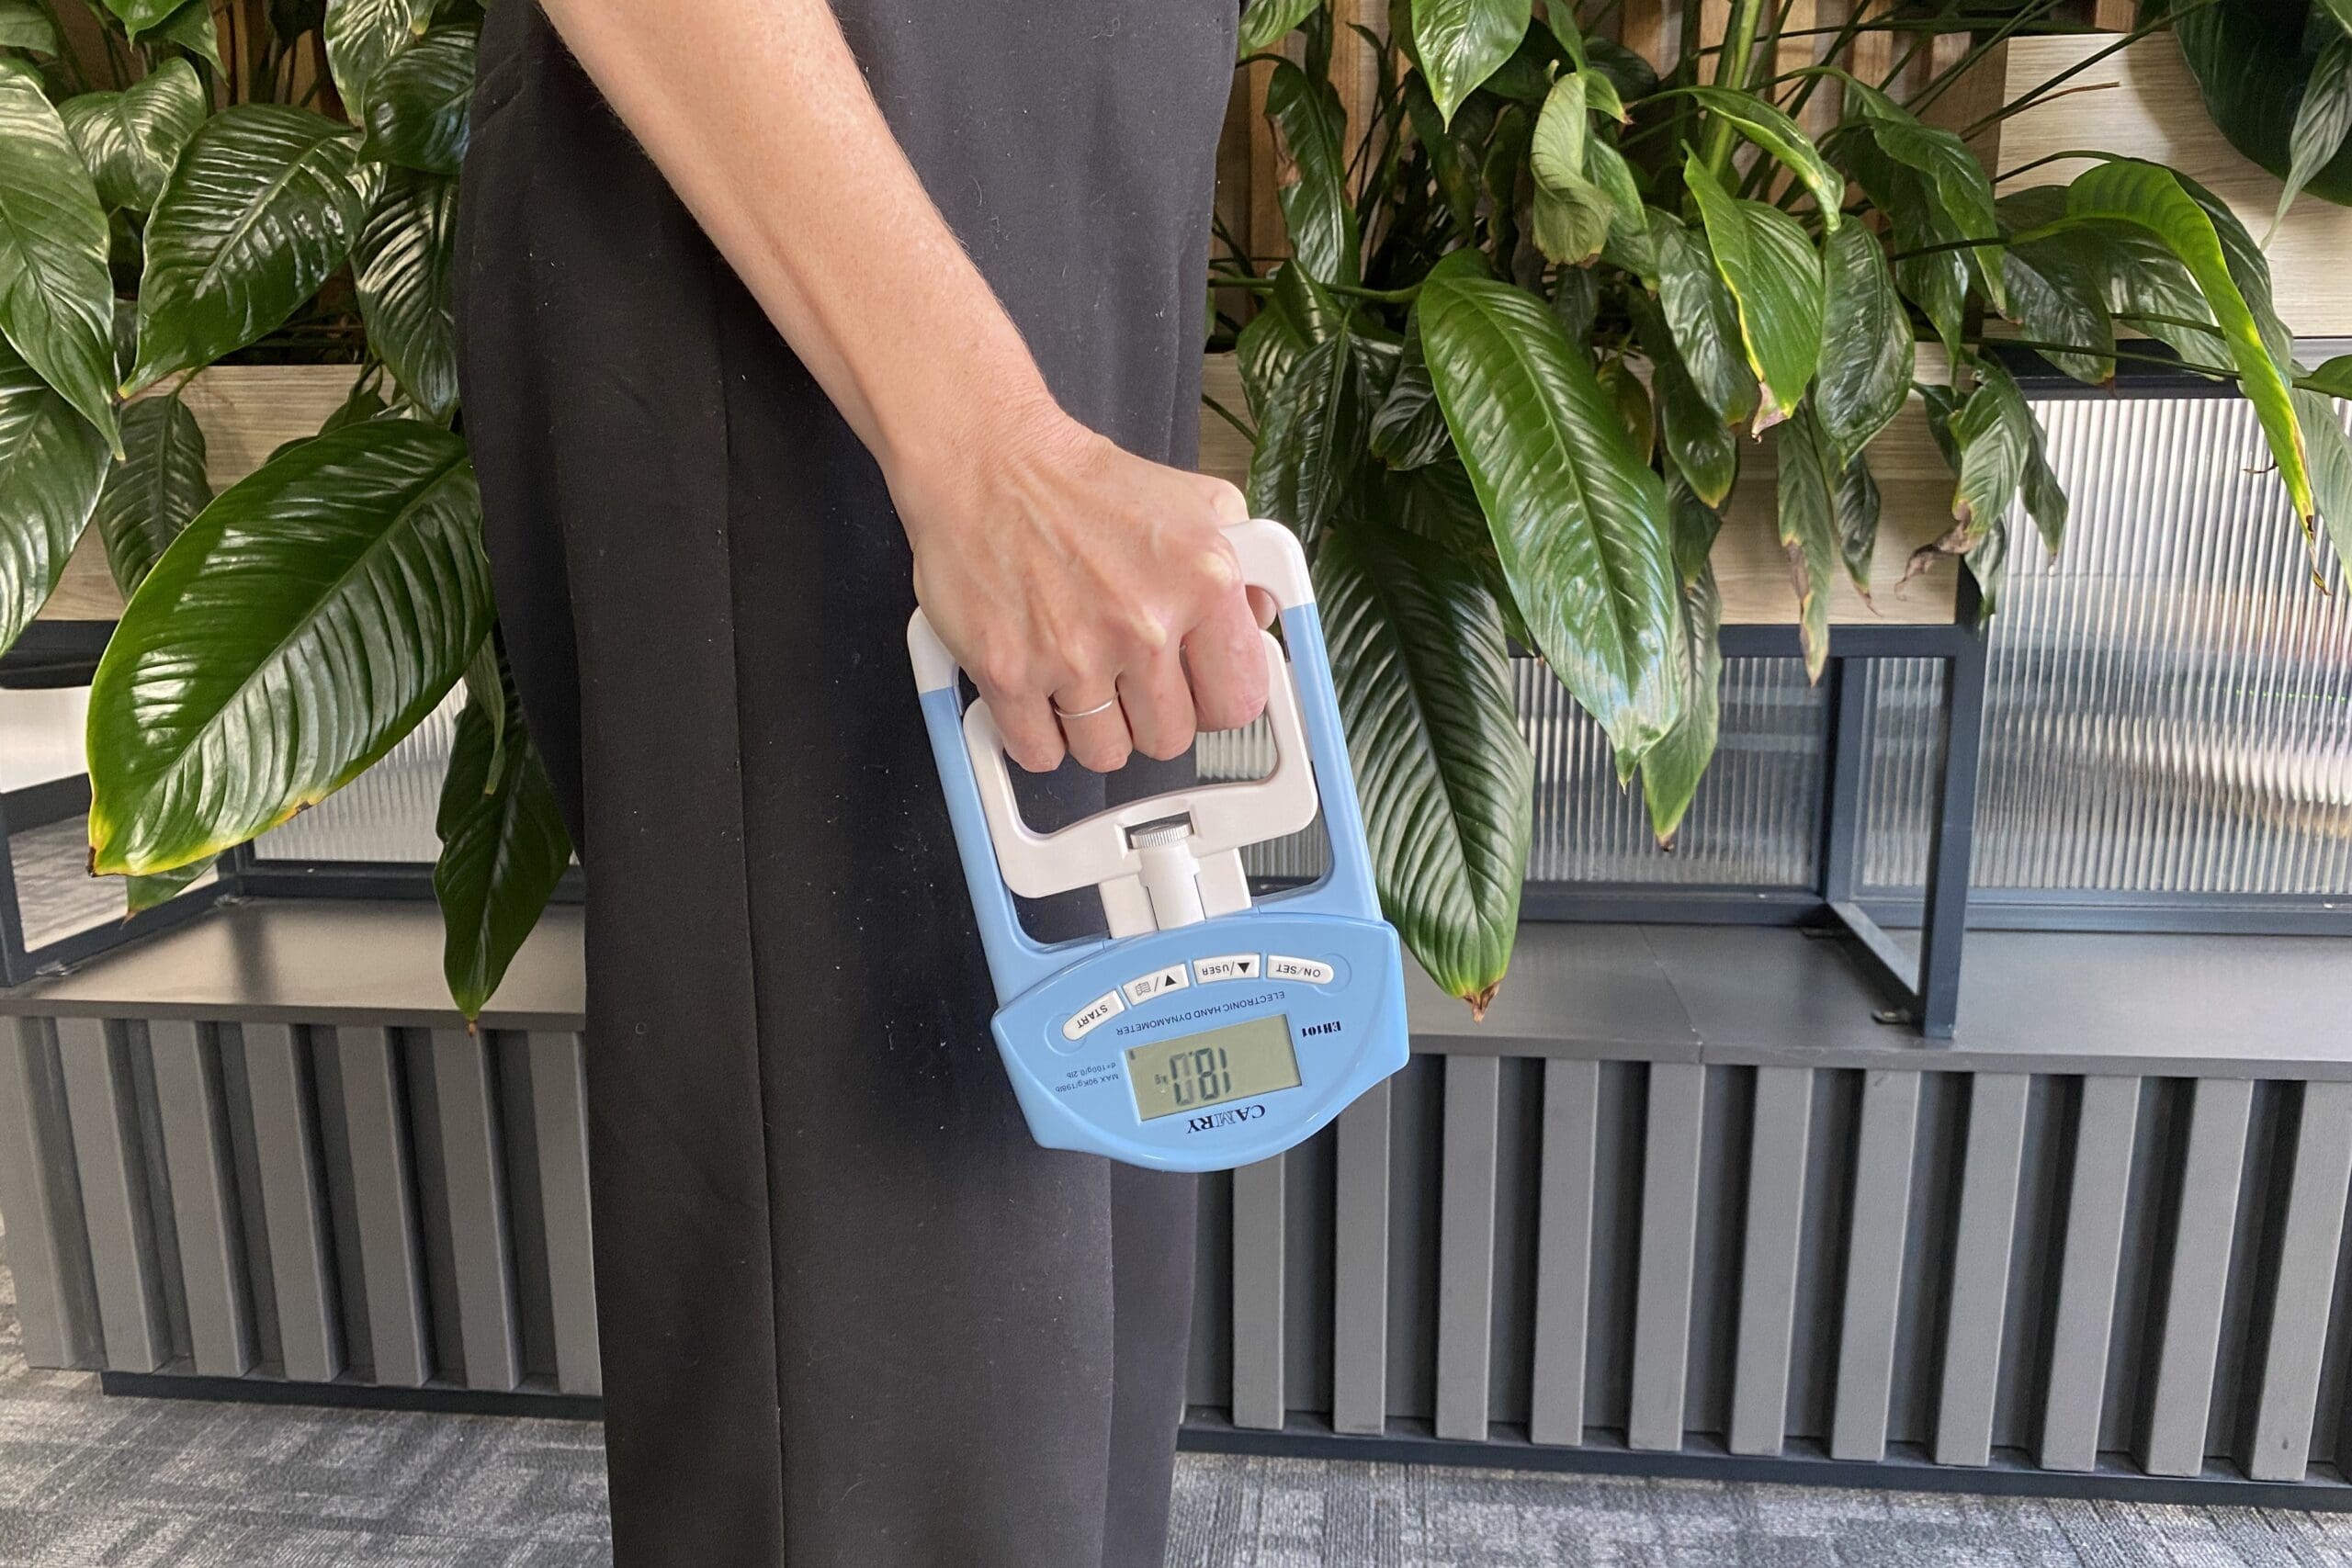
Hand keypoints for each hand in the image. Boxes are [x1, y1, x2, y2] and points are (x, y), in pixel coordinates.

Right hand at [896, 405, 1273, 773]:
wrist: (987, 463)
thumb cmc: (1083, 485)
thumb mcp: (1196, 504)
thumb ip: (1243, 568)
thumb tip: (1259, 625)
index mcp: (1202, 582)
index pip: (1238, 701)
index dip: (1215, 703)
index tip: (1199, 696)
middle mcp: (1144, 624)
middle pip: (1169, 740)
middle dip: (1150, 717)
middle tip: (1129, 683)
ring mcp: (1074, 654)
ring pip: (1105, 754)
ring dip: (1094, 730)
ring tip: (1080, 683)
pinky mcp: (1008, 673)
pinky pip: (1038, 752)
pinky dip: (1038, 736)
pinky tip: (1040, 696)